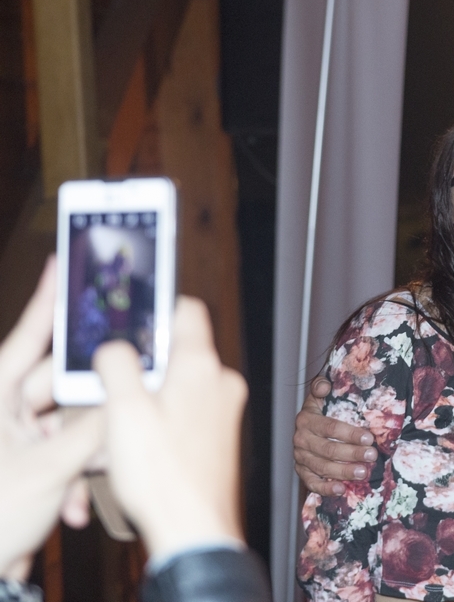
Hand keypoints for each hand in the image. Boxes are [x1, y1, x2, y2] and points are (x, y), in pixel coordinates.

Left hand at [0, 259, 102, 579]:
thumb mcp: (50, 468)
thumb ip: (96, 428)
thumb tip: (126, 402)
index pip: (27, 336)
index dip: (49, 299)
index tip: (64, 264)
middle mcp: (3, 412)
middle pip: (59, 387)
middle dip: (89, 410)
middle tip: (117, 406)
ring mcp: (12, 440)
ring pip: (66, 425)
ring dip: (84, 454)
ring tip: (85, 479)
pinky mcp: (23, 466)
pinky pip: (61, 454)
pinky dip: (73, 475)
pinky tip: (71, 503)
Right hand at [93, 297, 245, 559]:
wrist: (195, 528)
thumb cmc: (164, 475)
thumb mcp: (122, 411)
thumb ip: (117, 365)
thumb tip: (115, 347)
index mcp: (201, 365)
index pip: (188, 310)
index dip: (158, 309)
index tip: (135, 321)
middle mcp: (222, 381)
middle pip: (181, 350)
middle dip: (149, 363)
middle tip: (120, 386)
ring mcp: (226, 408)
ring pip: (185, 383)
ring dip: (158, 394)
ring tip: (132, 423)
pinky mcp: (223, 433)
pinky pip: (193, 410)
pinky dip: (170, 416)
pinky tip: (150, 443)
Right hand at [292, 376, 375, 495]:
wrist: (307, 426)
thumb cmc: (321, 410)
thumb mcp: (320, 396)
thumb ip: (321, 387)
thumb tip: (325, 385)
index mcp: (306, 419)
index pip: (330, 427)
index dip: (350, 433)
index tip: (369, 438)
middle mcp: (301, 439)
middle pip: (328, 449)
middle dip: (352, 453)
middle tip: (372, 456)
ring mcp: (300, 457)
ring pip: (322, 467)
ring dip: (343, 471)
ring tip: (363, 472)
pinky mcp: (302, 472)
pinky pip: (312, 483)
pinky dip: (326, 488)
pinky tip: (342, 489)